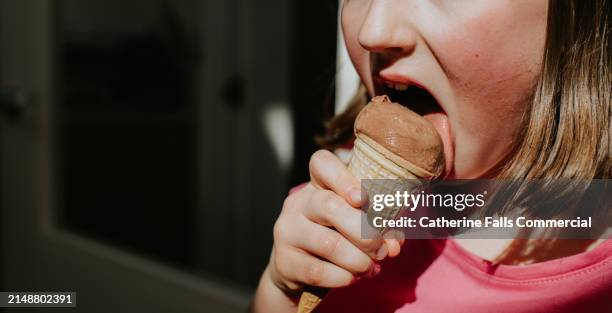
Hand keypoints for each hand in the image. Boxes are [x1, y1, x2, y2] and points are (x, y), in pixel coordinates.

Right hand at [266, 150, 401, 295]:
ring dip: (358, 260)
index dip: (343, 178)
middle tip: (381, 249)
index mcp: (318, 186)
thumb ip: (378, 228)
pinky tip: (352, 278)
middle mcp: (298, 204)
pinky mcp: (284, 261)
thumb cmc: (336, 239)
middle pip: (330, 206)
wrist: (299, 273)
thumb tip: (394, 246)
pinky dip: (343, 278)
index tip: (363, 200)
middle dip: (364, 232)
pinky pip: (318, 271)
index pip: (321, 163)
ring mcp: (287, 231)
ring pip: (328, 244)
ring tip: (369, 268)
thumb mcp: (355, 226)